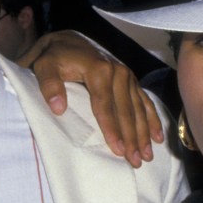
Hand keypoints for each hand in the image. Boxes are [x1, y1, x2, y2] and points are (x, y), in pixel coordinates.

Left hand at [18, 30, 163, 166]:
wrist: (67, 40)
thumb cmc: (54, 57)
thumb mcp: (45, 67)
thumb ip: (50, 85)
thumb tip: (58, 108)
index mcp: (98, 71)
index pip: (105, 106)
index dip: (112, 129)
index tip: (118, 150)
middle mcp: (118, 72)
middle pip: (126, 111)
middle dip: (132, 138)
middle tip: (136, 161)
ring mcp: (127, 75)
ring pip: (138, 109)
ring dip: (144, 133)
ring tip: (147, 156)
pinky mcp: (130, 79)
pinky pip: (145, 101)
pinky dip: (152, 119)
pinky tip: (157, 136)